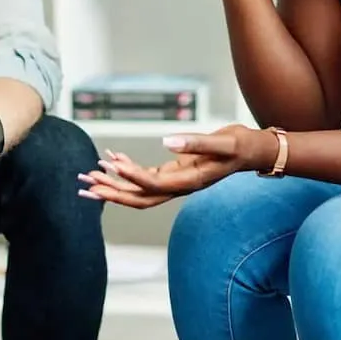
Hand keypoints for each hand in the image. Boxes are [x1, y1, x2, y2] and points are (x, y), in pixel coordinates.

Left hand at [77, 124, 275, 208]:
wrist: (254, 152)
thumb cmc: (242, 146)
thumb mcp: (225, 142)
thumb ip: (197, 142)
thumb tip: (168, 141)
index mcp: (190, 181)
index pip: (153, 185)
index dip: (131, 176)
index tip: (111, 165)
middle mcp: (180, 186)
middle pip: (139, 198)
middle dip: (111, 193)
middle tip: (85, 184)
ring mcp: (177, 181)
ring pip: (138, 190)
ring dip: (113, 185)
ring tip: (89, 175)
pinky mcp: (175, 173)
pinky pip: (145, 177)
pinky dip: (127, 169)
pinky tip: (112, 158)